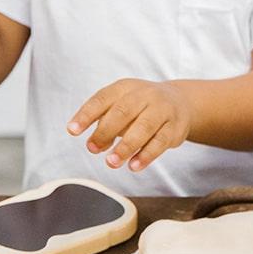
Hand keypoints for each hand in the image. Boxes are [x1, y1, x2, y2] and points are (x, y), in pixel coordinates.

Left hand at [67, 78, 192, 170]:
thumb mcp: (121, 105)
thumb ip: (104, 121)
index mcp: (125, 87)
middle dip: (105, 131)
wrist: (180, 102)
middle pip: (123, 111)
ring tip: (111, 162)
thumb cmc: (141, 107)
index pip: (103, 98)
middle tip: (93, 149)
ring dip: (126, 146)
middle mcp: (145, 95)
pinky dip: (146, 155)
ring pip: (144, 127)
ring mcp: (162, 110)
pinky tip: (134, 166)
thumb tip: (93, 144)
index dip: (86, 114)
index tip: (72, 130)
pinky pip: (160, 141)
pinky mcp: (175, 128)